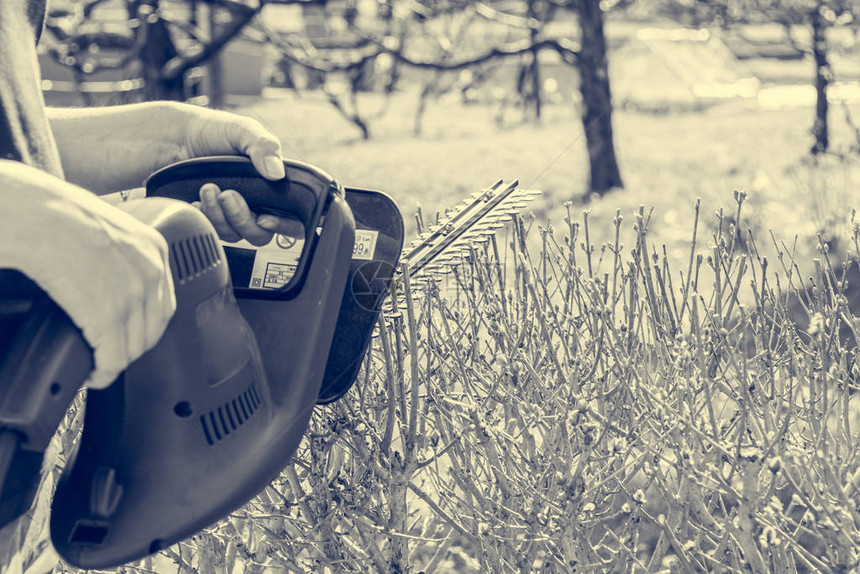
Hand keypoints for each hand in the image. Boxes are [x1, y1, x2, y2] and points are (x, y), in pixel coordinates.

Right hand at [0, 161, 175, 388]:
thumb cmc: (53, 213)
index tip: (129, 335)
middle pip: (153, 329)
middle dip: (132, 347)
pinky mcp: (107, 315)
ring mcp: (132, 295)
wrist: (32, 213)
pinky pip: (113, 357)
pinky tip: (94, 375)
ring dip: (116, 362)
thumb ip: (117, 254)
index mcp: (154, 249)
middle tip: (110, 355)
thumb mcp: (104, 229)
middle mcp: (151, 273)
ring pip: (135, 347)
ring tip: (100, 365)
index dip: (145, 326)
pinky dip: (104, 373)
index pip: (163, 303)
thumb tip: (107, 275)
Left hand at [179, 107, 301, 244]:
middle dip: (243, 219)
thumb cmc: (213, 130)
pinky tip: (196, 201)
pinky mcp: (212, 218)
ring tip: (207, 188)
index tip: (265, 219)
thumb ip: (263, 146)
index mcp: (273, 185)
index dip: (284, 226)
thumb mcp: (243, 130)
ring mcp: (233, 214)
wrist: (174, 136)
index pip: (292, 218)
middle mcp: (257, 204)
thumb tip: (277, 173)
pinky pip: (213, 232)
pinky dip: (206, 218)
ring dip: (220, 216)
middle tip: (228, 195)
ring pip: (235, 235)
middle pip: (261, 234)